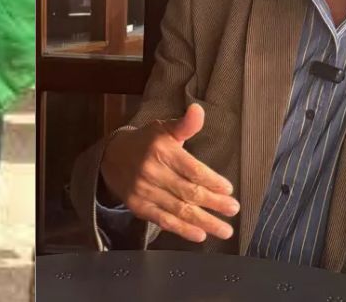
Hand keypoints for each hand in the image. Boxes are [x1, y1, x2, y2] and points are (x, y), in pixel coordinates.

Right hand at [100, 104, 239, 242]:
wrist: (111, 157)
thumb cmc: (146, 142)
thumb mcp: (164, 128)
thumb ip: (186, 125)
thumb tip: (198, 110)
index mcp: (161, 150)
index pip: (191, 169)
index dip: (211, 180)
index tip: (228, 189)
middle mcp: (152, 171)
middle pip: (188, 191)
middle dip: (214, 202)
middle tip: (234, 209)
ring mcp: (144, 191)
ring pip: (179, 209)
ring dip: (204, 221)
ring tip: (225, 230)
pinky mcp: (138, 207)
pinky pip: (163, 220)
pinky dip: (182, 230)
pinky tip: (200, 235)